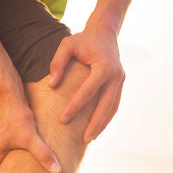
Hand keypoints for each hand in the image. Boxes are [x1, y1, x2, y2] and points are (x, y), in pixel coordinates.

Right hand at [0, 94, 61, 172]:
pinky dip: (18, 162)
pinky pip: (14, 153)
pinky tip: (30, 164)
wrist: (8, 91)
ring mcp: (3, 142)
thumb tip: (58, 171)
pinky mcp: (11, 134)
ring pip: (6, 164)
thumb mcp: (30, 136)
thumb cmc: (15, 114)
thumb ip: (43, 154)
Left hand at [48, 22, 124, 142]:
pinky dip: (106, 117)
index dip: (75, 107)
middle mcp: (116, 75)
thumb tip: (52, 85)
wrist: (105, 32)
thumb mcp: (67, 44)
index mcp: (104, 67)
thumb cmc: (83, 39)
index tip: (63, 119)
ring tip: (91, 138)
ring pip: (112, 108)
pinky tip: (97, 128)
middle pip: (105, 105)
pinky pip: (114, 105)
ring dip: (102, 124)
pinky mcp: (120, 84)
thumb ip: (57, 62)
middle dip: (95, 124)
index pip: (88, 92)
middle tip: (84, 139)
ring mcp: (120, 81)